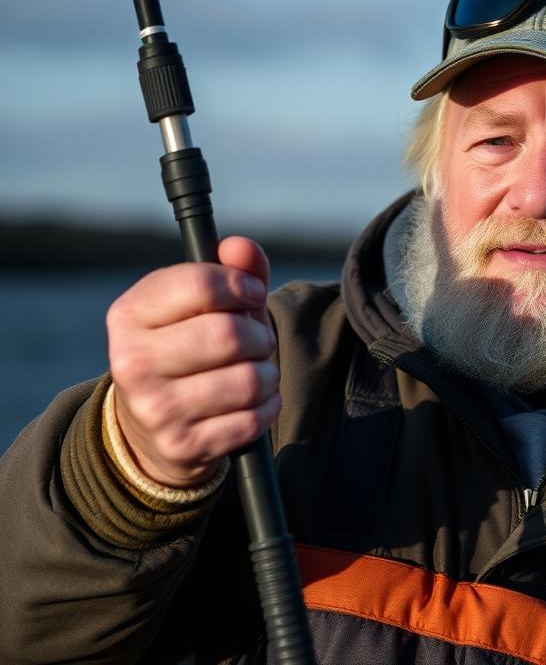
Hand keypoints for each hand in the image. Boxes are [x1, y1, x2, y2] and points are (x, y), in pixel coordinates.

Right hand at [106, 237, 278, 487]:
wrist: (150, 429)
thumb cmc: (186, 349)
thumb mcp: (198, 305)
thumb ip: (230, 271)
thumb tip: (241, 248)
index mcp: (129, 315)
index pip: (200, 284)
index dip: (241, 285)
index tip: (252, 295)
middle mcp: (132, 363)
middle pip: (229, 334)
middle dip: (259, 335)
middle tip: (256, 341)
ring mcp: (155, 409)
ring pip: (248, 379)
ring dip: (266, 373)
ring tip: (254, 372)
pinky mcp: (183, 446)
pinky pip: (254, 418)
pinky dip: (267, 406)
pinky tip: (253, 401)